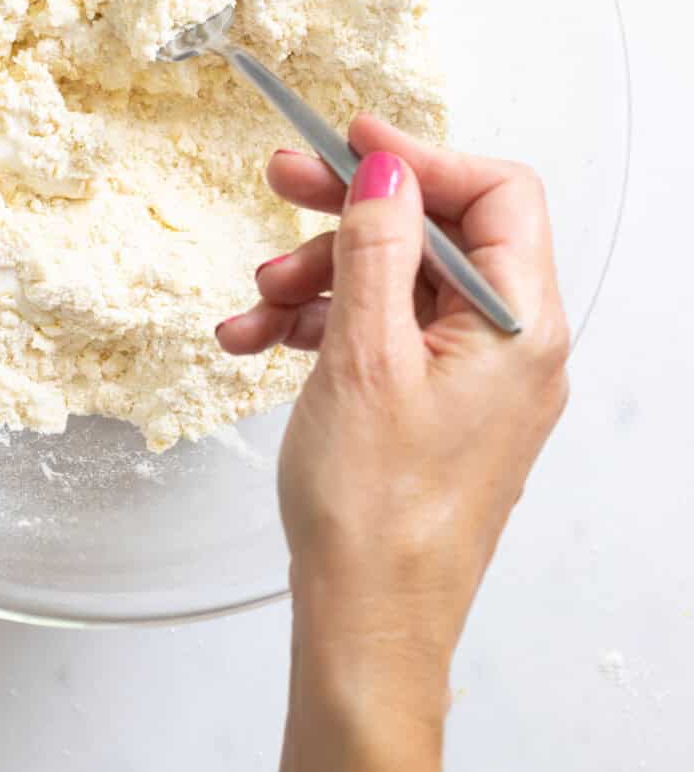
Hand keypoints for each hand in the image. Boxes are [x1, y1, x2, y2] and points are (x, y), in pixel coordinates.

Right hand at [225, 116, 568, 771]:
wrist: (365, 628)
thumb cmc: (374, 511)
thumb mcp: (363, 356)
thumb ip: (373, 248)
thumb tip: (385, 167)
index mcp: (519, 325)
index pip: (495, 195)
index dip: (420, 158)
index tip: (347, 142)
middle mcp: (509, 346)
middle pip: (436, 233)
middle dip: (350, 210)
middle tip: (279, 183)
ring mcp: (470, 379)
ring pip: (395, 283)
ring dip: (318, 277)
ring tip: (253, 301)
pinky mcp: (431, 408)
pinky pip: (378, 336)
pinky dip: (318, 327)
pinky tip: (255, 341)